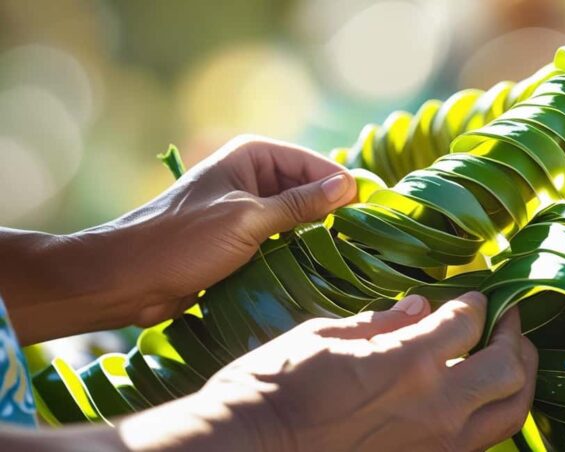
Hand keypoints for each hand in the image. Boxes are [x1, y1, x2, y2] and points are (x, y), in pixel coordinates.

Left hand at [0, 135, 355, 343]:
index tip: (368, 211)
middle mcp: (251, 176)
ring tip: (345, 254)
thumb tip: (347, 186)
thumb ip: (299, 203)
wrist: (129, 277)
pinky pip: (279, 238)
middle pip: (307, 189)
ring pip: (295, 216)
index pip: (312, 164)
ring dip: (314, 234)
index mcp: (252, 156)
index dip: (340, 185)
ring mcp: (246, 208)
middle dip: (329, 210)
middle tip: (360, 237)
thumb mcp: (247, 219)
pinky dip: (296, 250)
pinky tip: (316, 266)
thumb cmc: (184, 240)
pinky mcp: (240, 238)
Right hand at [118, 292, 538, 451]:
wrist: (247, 449)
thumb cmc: (271, 387)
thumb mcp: (322, 338)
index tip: (472, 297)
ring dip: (520, 378)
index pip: (468, 321)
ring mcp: (437, 444)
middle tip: (510, 320)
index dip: (475, 303)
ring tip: (513, 358)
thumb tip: (420, 306)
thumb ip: (381, 323)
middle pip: (509, 366)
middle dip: (516, 337)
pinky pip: (482, 442)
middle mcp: (436, 404)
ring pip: (511, 411)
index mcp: (408, 360)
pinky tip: (483, 398)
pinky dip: (495, 415)